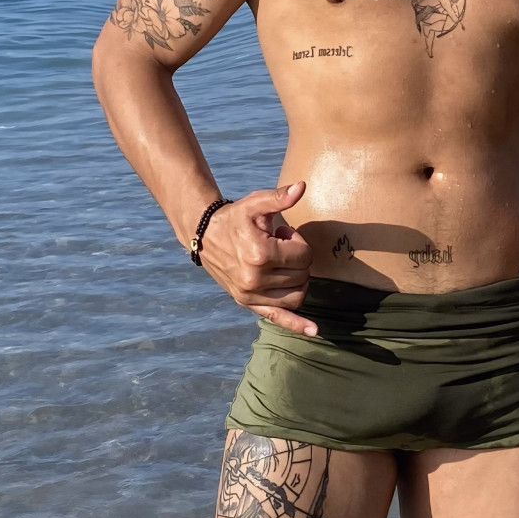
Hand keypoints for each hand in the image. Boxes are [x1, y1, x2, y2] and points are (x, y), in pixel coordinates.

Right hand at [199, 181, 316, 335]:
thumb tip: (302, 186)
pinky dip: (297, 325)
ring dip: (298, 279)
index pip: (304, 255)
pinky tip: (314, 331)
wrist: (204, 236)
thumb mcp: (255, 203)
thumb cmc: (235, 217)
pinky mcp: (247, 303)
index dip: (298, 241)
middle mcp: (255, 279)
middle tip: (280, 245)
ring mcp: (250, 294)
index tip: (282, 233)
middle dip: (297, 258)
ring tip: (281, 263)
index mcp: (260, 253)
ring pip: (296, 296)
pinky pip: (277, 318)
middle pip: (302, 275)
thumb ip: (280, 197)